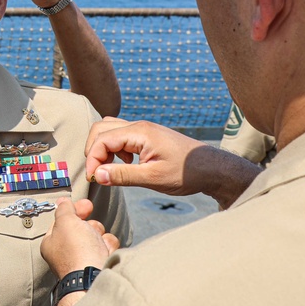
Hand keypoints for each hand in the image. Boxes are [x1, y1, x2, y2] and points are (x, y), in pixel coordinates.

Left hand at [40, 198, 120, 277]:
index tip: (85, 204)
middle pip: (82, 228)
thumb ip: (64, 209)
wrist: (95, 278)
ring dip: (100, 236)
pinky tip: (105, 252)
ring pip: (97, 236)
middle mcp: (67, 253)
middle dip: (90, 225)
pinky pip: (107, 247)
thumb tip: (62, 201)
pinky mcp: (100, 265)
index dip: (74, 210)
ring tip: (98, 244)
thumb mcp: (66, 221)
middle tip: (90, 228)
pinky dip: (109, 247)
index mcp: (53, 243)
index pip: (62, 221)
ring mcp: (84, 260)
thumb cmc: (76, 251)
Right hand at [85, 117, 260, 207]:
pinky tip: (126, 164)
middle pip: (101, 129)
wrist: (212, 168)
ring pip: (110, 130)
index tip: (93, 179)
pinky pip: (121, 135)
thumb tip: (97, 175)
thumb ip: (123, 176)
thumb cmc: (187, 173)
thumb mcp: (153, 178)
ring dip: (104, 148)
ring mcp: (143, 130)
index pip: (102, 140)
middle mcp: (139, 126)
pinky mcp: (147, 136)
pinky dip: (115, 148)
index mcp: (140, 133)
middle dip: (93, 150)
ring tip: (111, 168)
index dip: (92, 159)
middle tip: (97, 173)